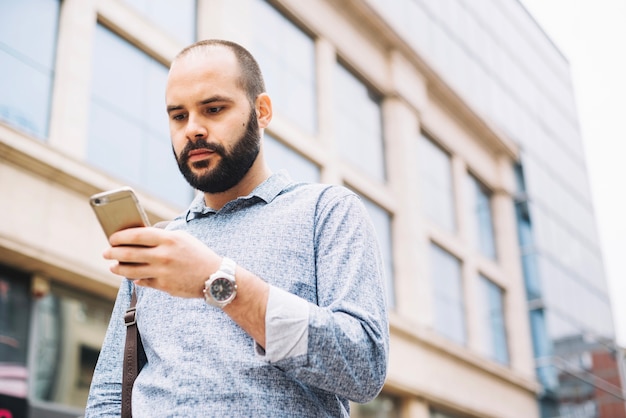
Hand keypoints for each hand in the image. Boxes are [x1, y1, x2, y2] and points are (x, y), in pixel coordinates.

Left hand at [103, 227, 219, 297]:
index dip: (121, 237)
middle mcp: (164, 255)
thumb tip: (137, 238)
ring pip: (131, 270)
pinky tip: (130, 276)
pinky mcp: (164, 286)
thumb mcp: (182, 239)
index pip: (137, 235)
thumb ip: (161, 237)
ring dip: (118, 268)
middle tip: (106, 252)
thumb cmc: (197, 254)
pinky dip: (135, 278)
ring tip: (113, 266)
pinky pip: (143, 282)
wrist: (215, 277)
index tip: (112, 238)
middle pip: (129, 253)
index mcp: (169, 239)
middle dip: (113, 253)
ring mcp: (163, 272)